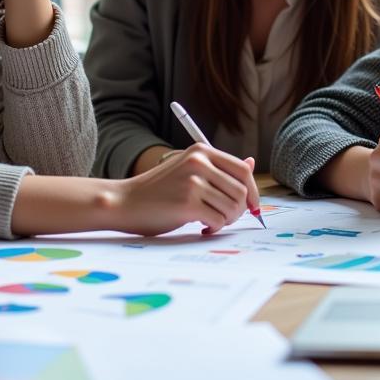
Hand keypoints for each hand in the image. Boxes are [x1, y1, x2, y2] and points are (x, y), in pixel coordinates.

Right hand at [112, 144, 259, 235]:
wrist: (126, 202)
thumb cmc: (159, 190)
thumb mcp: (189, 171)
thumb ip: (219, 168)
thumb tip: (252, 163)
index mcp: (201, 151)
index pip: (243, 170)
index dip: (253, 191)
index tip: (251, 206)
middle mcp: (199, 161)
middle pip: (241, 190)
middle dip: (239, 210)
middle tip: (224, 218)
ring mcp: (193, 181)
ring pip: (233, 207)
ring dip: (226, 220)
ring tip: (211, 221)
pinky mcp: (187, 202)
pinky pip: (218, 220)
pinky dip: (214, 228)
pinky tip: (202, 227)